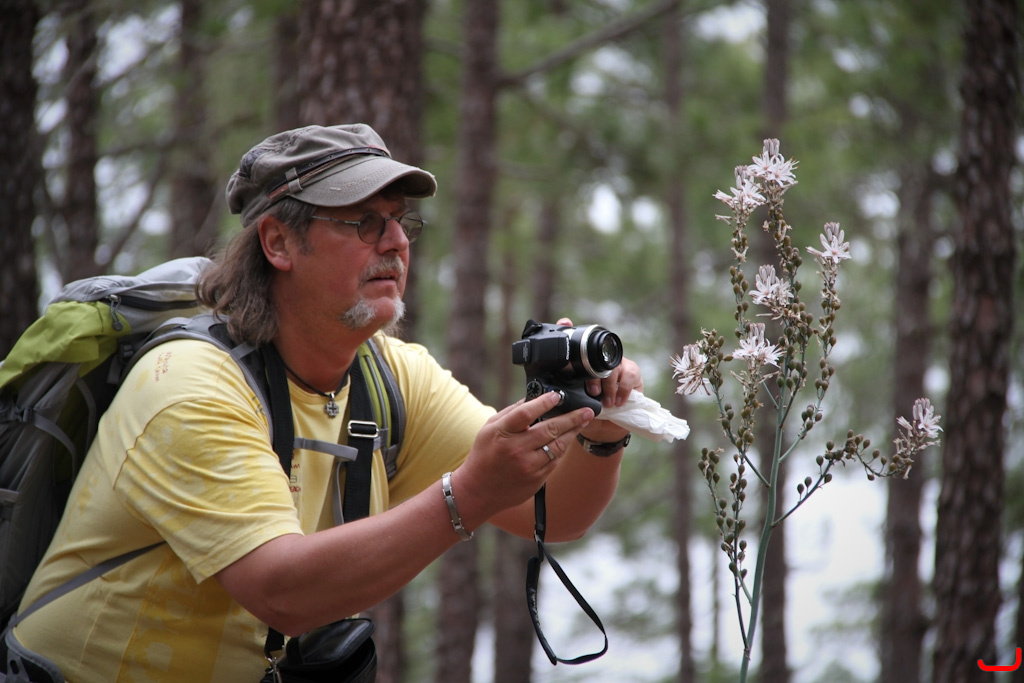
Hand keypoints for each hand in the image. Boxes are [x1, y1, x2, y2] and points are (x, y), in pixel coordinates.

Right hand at [454, 391, 594, 523]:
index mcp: (502, 434)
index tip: (557, 396)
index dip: (543, 403)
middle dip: (572, 418)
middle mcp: (516, 450)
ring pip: (558, 446)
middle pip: (549, 430)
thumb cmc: (484, 454)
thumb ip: (512, 413)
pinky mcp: (536, 480)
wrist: (478, 491)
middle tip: (587, 410)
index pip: (526, 414)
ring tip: (583, 422)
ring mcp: (528, 467)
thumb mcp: (490, 429)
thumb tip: (534, 398)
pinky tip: (569, 439)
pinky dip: (563, 448)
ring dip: (573, 433)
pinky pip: (555, 461)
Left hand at [554, 317, 642, 442]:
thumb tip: (542, 388)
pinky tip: (617, 401)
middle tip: (591, 391)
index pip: (575, 339)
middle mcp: (599, 359)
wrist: (604, 427)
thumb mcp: (570, 402)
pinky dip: (623, 389)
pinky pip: (629, 375)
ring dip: (609, 385)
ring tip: (605, 401)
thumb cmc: (585, 411)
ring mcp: (617, 364)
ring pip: (613, 366)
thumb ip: (562, 393)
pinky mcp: (632, 373)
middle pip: (597, 356)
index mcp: (582, 362)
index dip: (569, 328)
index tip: (564, 324)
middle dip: (594, 374)